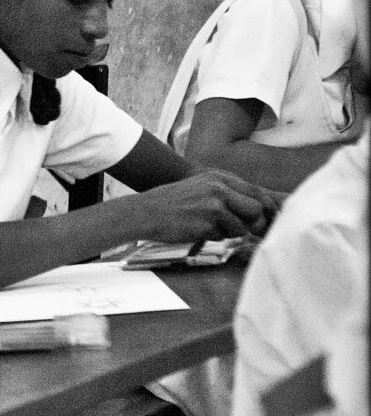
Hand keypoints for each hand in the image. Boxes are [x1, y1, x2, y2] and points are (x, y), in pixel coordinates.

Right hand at [131, 169, 281, 244]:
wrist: (145, 212)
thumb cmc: (174, 203)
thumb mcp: (203, 188)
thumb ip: (229, 195)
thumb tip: (260, 212)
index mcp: (220, 178)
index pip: (258, 193)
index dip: (269, 209)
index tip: (270, 221)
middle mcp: (219, 188)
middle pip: (257, 209)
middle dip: (255, 223)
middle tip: (246, 230)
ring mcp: (213, 205)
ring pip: (242, 226)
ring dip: (230, 232)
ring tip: (209, 226)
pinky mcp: (206, 223)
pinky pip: (223, 236)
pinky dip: (213, 237)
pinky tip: (196, 230)